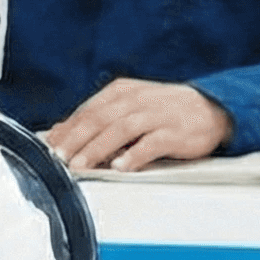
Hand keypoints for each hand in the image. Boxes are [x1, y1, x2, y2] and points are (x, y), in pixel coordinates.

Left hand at [47, 79, 232, 173]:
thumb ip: (98, 118)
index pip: (87, 111)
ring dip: (97, 148)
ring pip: (120, 130)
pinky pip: (151, 143)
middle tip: (58, 157)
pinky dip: (134, 155)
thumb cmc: (164, 110)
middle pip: (99, 119)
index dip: (67, 129)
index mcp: (121, 92)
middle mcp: (136, 100)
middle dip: (75, 139)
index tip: (49, 146)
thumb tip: (62, 132)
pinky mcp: (174, 131)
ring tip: (80, 165)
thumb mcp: (129, 107)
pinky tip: (120, 167)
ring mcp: (156, 115)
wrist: (211, 107)